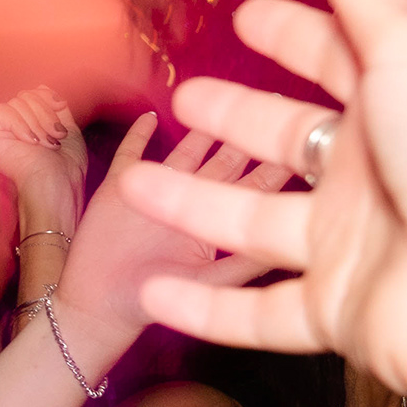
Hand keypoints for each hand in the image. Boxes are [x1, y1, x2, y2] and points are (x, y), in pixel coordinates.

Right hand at [0, 88, 85, 227]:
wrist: (56, 184)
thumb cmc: (65, 165)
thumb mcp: (66, 127)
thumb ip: (53, 106)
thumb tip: (42, 86)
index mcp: (26, 124)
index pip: (32, 93)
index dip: (49, 101)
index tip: (61, 120)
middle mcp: (8, 127)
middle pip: (25, 95)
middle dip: (45, 115)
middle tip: (54, 138)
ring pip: (16, 102)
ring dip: (38, 123)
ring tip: (45, 144)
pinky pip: (3, 111)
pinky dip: (21, 126)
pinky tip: (28, 143)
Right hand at [43, 116, 271, 371]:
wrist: (98, 308)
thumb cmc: (150, 305)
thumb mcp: (207, 285)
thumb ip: (243, 267)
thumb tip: (285, 248)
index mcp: (218, 226)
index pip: (257, 187)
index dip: (277, 163)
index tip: (308, 136)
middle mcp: (191, 203)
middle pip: (227, 161)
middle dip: (247, 134)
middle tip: (270, 99)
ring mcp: (155, 191)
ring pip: (186, 151)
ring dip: (201, 129)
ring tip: (218, 98)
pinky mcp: (118, 184)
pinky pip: (130, 151)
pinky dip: (138, 134)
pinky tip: (150, 116)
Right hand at [113, 0, 406, 404]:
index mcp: (401, 110)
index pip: (339, 62)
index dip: (293, 36)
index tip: (245, 17)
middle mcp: (376, 177)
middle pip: (291, 142)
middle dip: (238, 117)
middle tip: (184, 97)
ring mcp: (353, 248)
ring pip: (255, 223)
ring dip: (195, 206)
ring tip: (134, 187)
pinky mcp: (335, 312)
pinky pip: (257, 311)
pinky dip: (203, 307)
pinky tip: (150, 293)